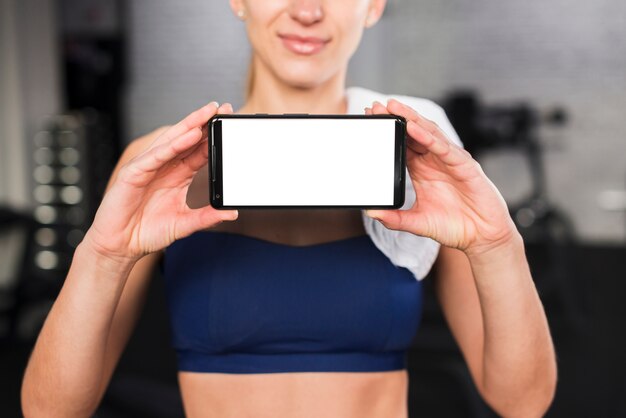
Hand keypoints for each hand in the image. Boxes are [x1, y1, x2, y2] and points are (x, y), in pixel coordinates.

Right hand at [84, 102, 237, 260]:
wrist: (120, 246)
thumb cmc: (148, 232)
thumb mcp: (185, 224)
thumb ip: (207, 217)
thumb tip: (232, 212)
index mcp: (178, 176)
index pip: (199, 152)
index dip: (213, 138)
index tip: (229, 125)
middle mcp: (165, 167)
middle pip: (187, 140)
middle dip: (204, 123)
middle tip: (224, 108)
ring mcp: (149, 168)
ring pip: (172, 142)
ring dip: (190, 126)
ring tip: (209, 113)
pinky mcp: (134, 173)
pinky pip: (156, 156)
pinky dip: (172, 145)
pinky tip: (188, 135)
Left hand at [365, 99, 518, 254]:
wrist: (482, 237)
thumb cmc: (453, 226)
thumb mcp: (417, 222)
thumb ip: (395, 218)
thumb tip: (371, 212)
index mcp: (422, 169)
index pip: (401, 144)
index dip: (387, 132)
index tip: (369, 120)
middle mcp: (434, 161)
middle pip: (412, 134)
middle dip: (395, 119)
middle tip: (374, 106)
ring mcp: (450, 161)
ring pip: (428, 134)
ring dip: (411, 119)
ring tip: (393, 108)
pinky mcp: (464, 166)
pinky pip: (444, 148)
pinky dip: (429, 138)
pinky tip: (414, 128)